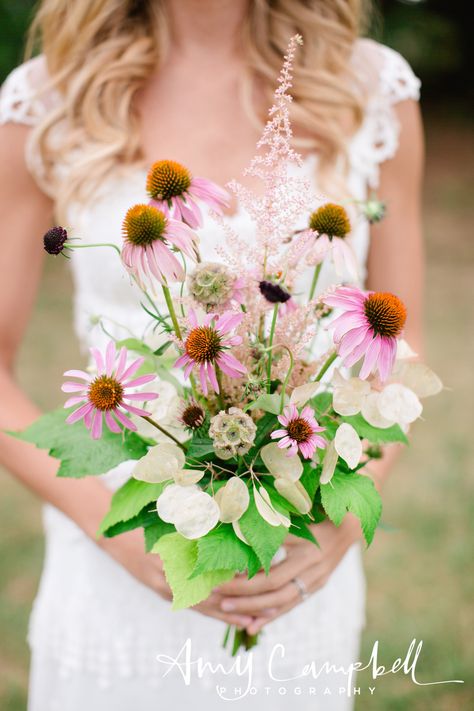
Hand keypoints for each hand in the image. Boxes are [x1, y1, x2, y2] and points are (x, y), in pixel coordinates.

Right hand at [100, 528, 253, 628]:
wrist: (113, 536)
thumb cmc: (143, 521)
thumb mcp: (167, 519)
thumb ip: (192, 524)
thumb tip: (224, 519)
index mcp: (172, 552)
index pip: (206, 569)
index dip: (230, 575)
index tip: (254, 576)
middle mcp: (169, 573)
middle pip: (208, 592)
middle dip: (237, 600)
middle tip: (265, 604)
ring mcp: (165, 585)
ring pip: (202, 604)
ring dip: (229, 614)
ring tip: (254, 620)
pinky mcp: (163, 591)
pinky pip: (192, 605)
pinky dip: (213, 613)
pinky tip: (231, 619)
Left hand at [214, 514, 361, 634]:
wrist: (349, 524)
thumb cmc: (316, 515)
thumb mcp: (294, 520)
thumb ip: (270, 530)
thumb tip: (237, 538)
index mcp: (305, 553)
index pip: (271, 575)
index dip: (246, 582)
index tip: (222, 580)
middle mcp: (312, 571)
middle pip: (274, 592)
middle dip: (245, 598)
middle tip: (219, 600)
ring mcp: (315, 582)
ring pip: (283, 603)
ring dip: (255, 611)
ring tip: (230, 614)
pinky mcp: (315, 587)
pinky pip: (291, 605)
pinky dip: (272, 617)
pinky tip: (253, 627)